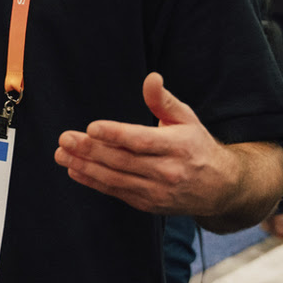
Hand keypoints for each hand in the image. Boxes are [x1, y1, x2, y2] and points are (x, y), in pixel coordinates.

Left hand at [54, 73, 244, 216]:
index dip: (115, 134)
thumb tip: (151, 78)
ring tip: (62, 154)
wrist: (219, 188)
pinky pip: (116, 192)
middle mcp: (167, 171)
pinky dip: (94, 182)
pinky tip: (75, 170)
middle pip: (122, 161)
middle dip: (90, 150)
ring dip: (85, 167)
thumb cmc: (198, 147)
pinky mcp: (148, 204)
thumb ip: (164, 100)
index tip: (92, 127)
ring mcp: (157, 191)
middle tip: (65, 139)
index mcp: (178, 146)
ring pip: (115, 179)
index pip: (142, 141)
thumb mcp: (187, 118)